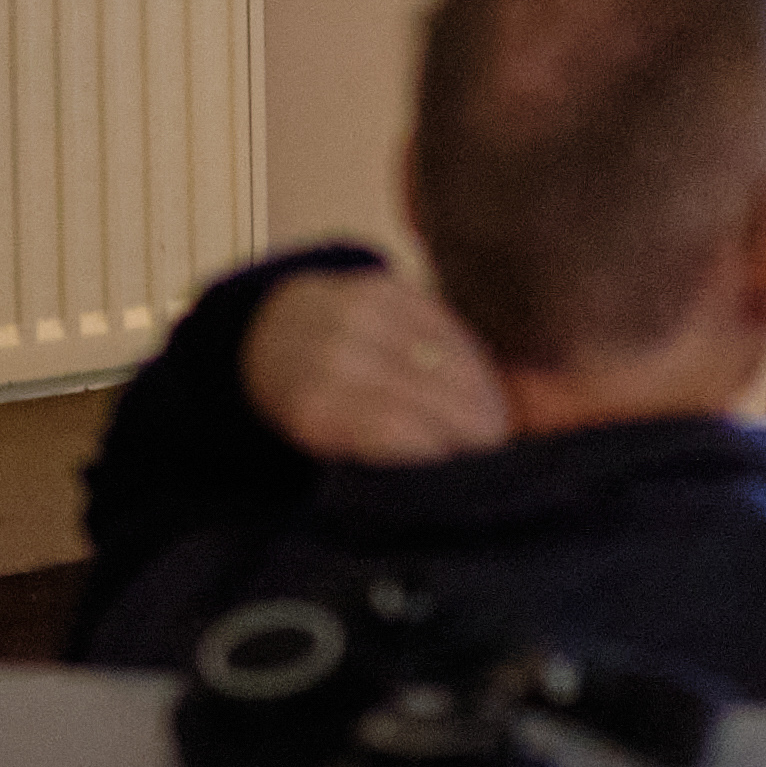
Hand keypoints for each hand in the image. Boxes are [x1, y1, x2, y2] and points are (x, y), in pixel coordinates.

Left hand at [243, 263, 508, 465]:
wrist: (269, 334)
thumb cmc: (309, 407)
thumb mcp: (324, 444)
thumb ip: (379, 458)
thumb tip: (453, 481)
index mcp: (316, 407)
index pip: (403, 430)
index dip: (449, 453)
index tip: (472, 476)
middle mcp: (338, 354)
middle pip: (438, 396)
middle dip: (479, 428)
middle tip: (496, 453)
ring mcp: (361, 313)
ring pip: (453, 361)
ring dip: (485, 396)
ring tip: (495, 423)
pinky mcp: (385, 285)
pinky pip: (449, 328)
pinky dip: (473, 361)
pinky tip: (481, 385)